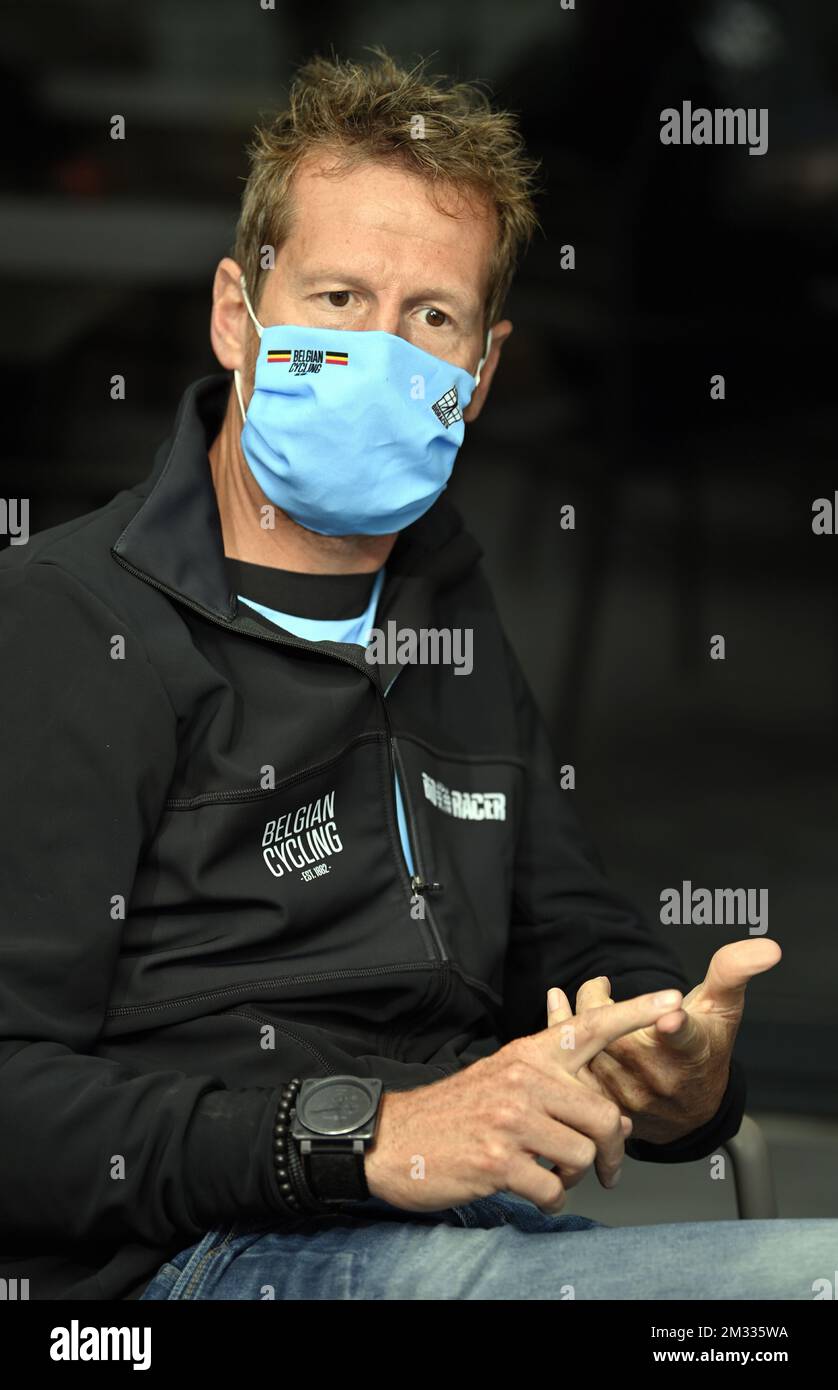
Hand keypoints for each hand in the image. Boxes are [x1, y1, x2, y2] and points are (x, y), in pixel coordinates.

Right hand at [365, 985, 683, 1215]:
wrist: (393, 1138)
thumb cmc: (455, 1113)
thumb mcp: (505, 1082)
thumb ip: (559, 1091)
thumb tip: (617, 1121)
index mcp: (528, 1054)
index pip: (590, 1027)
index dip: (635, 1013)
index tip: (672, 1003)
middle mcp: (524, 1079)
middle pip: (605, 1114)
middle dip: (612, 1152)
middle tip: (606, 1171)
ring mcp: (511, 1119)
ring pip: (584, 1155)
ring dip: (575, 1177)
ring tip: (549, 1172)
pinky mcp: (499, 1160)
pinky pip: (556, 1190)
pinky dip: (550, 1200)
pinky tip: (529, 1190)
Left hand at [547, 939, 780, 1143]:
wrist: (690, 1110)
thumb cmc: (706, 1048)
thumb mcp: (723, 1009)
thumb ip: (733, 973)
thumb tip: (767, 947)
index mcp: (691, 1052)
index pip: (686, 1039)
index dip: (677, 1028)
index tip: (671, 1015)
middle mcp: (660, 1078)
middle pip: (617, 1034)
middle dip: (598, 1002)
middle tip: (599, 985)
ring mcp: (630, 1095)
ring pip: (590, 1051)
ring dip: (575, 1018)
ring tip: (584, 996)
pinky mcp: (605, 1106)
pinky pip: (575, 1070)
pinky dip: (561, 1035)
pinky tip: (558, 1009)